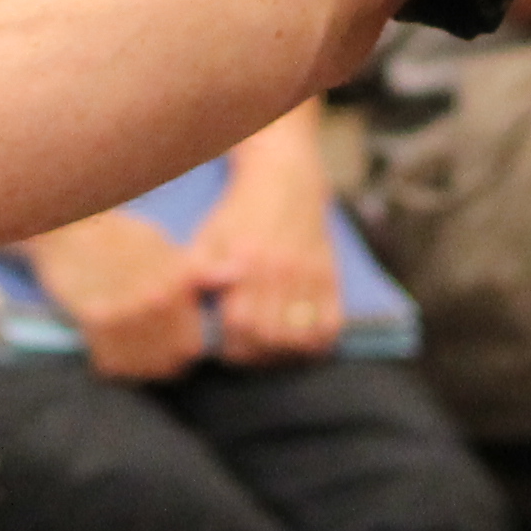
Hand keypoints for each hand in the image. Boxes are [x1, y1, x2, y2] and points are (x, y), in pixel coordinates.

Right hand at [21, 211, 208, 380]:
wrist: (72, 229)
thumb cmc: (123, 237)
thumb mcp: (164, 247)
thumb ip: (198, 270)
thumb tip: (235, 275)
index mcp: (175, 283)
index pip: (192, 344)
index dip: (188, 345)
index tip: (181, 341)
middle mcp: (152, 301)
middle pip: (171, 360)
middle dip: (168, 358)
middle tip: (158, 347)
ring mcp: (122, 314)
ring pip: (142, 366)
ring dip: (142, 363)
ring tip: (138, 348)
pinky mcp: (93, 322)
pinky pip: (112, 363)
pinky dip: (116, 360)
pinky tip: (116, 345)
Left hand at [188, 155, 343, 364]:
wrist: (284, 178)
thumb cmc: (239, 211)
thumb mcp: (209, 233)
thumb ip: (198, 267)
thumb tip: (198, 295)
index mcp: (248, 260)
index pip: (240, 323)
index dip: (231, 344)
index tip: (226, 345)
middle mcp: (281, 269)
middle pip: (270, 334)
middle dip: (255, 353)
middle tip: (247, 350)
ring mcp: (309, 273)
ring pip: (301, 335)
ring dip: (285, 351)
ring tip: (271, 347)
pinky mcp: (331, 275)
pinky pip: (331, 323)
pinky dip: (318, 340)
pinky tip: (300, 338)